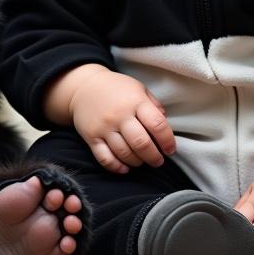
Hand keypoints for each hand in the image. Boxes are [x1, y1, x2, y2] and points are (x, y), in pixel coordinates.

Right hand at [49, 64, 175, 172]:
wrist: (83, 87)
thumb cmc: (116, 88)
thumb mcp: (138, 88)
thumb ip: (154, 105)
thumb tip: (165, 124)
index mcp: (135, 101)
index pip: (157, 124)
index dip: (167, 140)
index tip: (170, 149)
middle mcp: (120, 115)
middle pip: (141, 143)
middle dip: (154, 157)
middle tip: (158, 161)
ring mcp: (104, 127)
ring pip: (124, 153)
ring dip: (137, 162)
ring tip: (141, 161)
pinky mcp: (91, 137)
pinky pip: (105, 158)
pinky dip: (117, 167)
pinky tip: (125, 168)